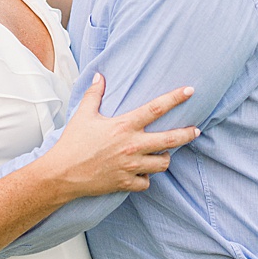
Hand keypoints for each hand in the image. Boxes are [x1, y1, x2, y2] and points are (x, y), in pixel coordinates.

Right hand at [46, 74, 199, 198]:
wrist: (62, 173)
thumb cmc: (72, 143)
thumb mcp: (82, 115)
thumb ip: (94, 95)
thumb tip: (100, 76)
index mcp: (123, 126)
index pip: (156, 108)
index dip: (175, 98)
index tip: (190, 91)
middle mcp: (132, 145)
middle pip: (170, 139)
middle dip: (187, 134)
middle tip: (195, 131)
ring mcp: (131, 166)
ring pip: (162, 163)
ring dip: (163, 158)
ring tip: (160, 154)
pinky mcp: (126, 182)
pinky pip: (146, 182)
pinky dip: (145, 178)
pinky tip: (140, 173)